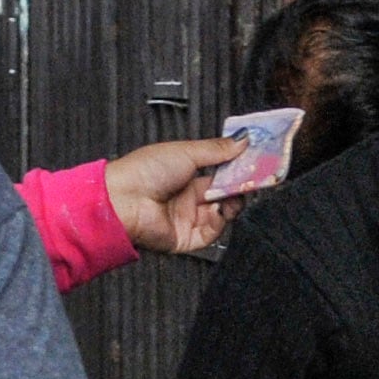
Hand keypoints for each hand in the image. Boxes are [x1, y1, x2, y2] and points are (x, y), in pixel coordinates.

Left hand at [102, 137, 248, 257]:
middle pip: (224, 194)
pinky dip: (219, 221)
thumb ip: (217, 149)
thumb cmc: (144, 171)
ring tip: (232, 194)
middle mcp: (187, 196)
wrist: (124, 199)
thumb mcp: (187, 151)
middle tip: (251, 178)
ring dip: (231, 203)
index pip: (220, 173)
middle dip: (239, 186)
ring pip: (222, 213)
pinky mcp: (186, 237)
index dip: (237, 169)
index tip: (254, 163)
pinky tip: (218, 209)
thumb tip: (241, 140)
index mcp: (185, 174)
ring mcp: (187, 217)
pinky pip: (211, 232)